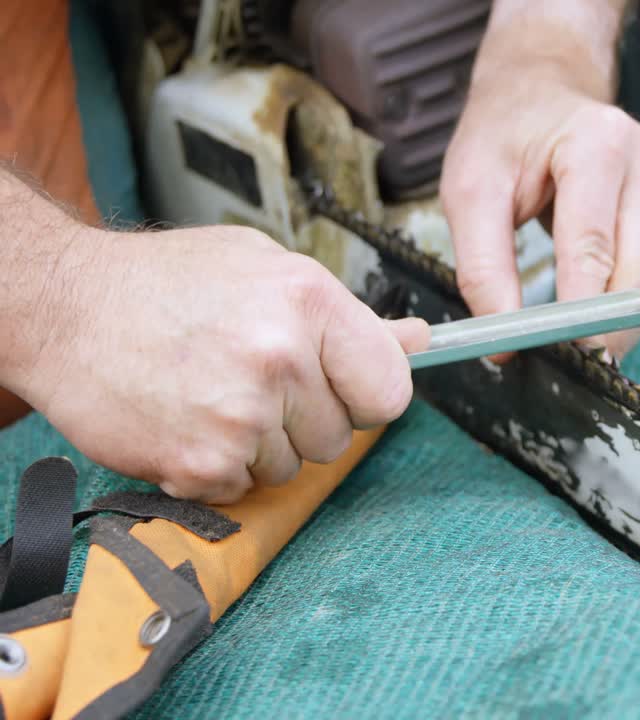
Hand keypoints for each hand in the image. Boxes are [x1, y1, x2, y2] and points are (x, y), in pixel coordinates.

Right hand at [13, 225, 428, 503]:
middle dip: (304, 419)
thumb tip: (418, 342)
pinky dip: (216, 468)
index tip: (341, 388)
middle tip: (252, 380)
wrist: (65, 306)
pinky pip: (241, 488)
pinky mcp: (199, 463)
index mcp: (310, 301)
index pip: (390, 389)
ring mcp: (240, 415)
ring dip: (258, 445)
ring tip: (211, 393)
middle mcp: (282, 358)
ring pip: (290, 467)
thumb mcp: (268, 270)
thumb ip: (348, 316)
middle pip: (339, 435)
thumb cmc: (168, 282)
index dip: (365, 394)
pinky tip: (186, 419)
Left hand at [441, 59, 639, 360]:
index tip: (558, 356)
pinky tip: (593, 324)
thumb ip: (482, 265)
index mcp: (595, 144)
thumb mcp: (469, 189)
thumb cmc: (502, 133)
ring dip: (620, 322)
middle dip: (609, 327)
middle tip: (575, 370)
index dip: (579, 309)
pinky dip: (622, 303)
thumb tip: (505, 342)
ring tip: (580, 355)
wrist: (539, 84)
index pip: (592, 245)